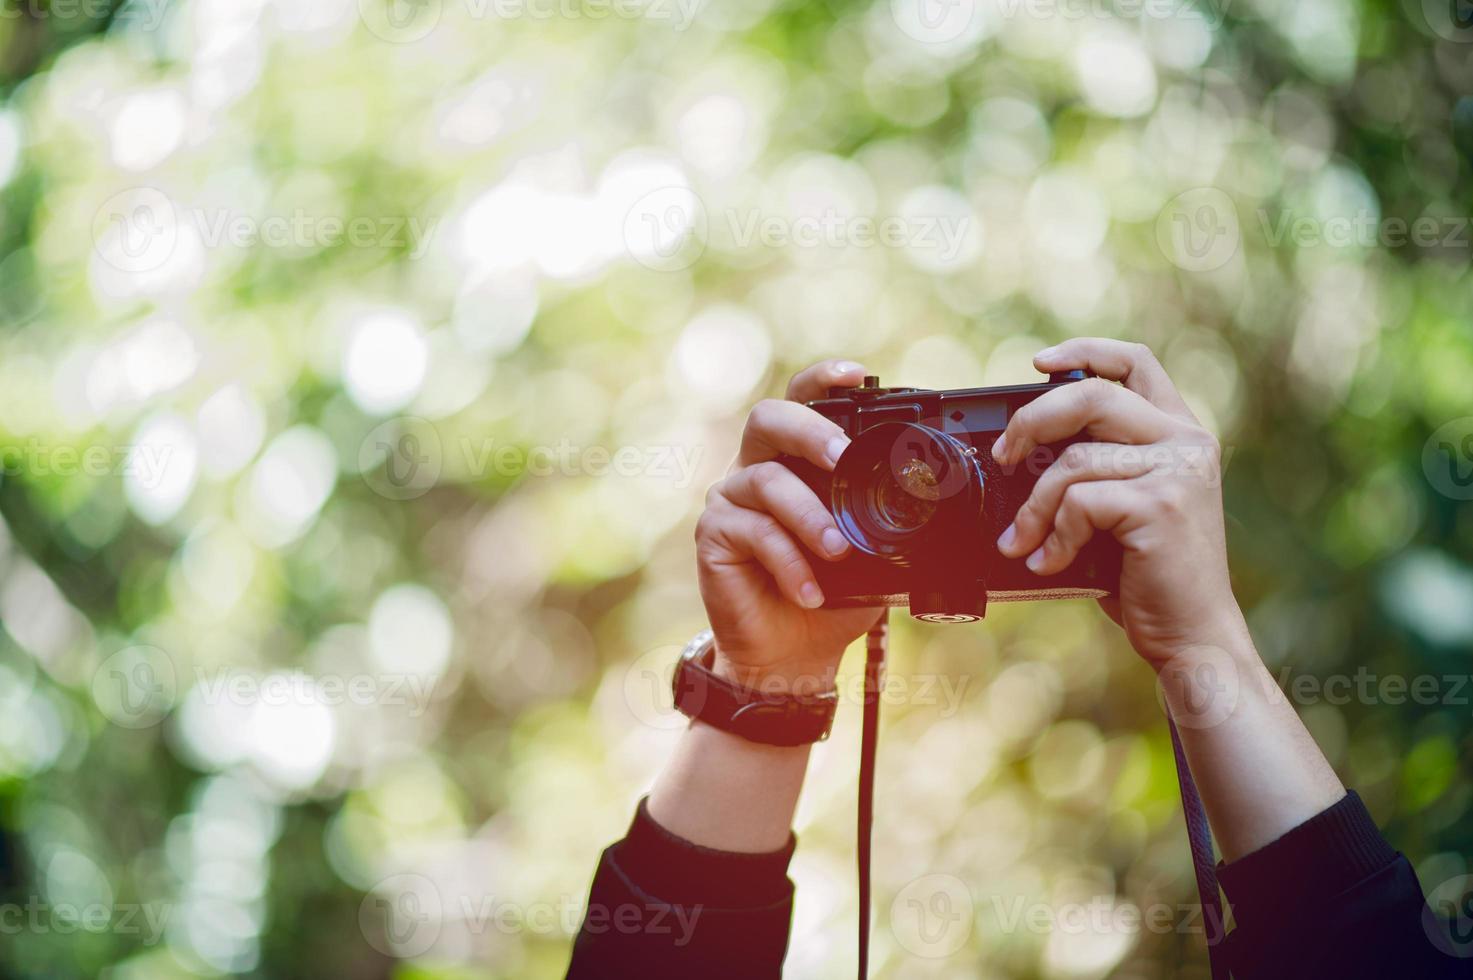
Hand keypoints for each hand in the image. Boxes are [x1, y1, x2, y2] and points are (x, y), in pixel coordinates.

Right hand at [696, 360, 882, 690]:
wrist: (794, 655)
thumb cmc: (833, 595)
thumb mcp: (872, 553)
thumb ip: (884, 521)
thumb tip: (938, 513)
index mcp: (796, 460)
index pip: (803, 403)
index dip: (823, 380)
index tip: (859, 376)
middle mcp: (758, 467)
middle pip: (770, 418)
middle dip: (811, 431)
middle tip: (844, 458)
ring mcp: (732, 498)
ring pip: (766, 480)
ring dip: (809, 514)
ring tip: (838, 551)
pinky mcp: (713, 535)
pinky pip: (753, 531)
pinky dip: (789, 561)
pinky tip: (810, 590)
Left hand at [993, 338, 1242, 668]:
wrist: (1193, 634)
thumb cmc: (1149, 575)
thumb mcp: (1123, 506)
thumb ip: (1095, 467)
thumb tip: (1021, 449)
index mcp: (1178, 432)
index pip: (1134, 362)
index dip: (1083, 352)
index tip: (1038, 364)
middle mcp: (1186, 441)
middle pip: (1091, 395)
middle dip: (1032, 421)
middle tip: (1003, 457)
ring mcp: (1178, 470)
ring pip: (1075, 459)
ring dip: (1033, 507)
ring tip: (1021, 541)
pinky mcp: (1161, 504)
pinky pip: (1080, 502)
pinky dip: (1053, 536)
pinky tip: (1048, 563)